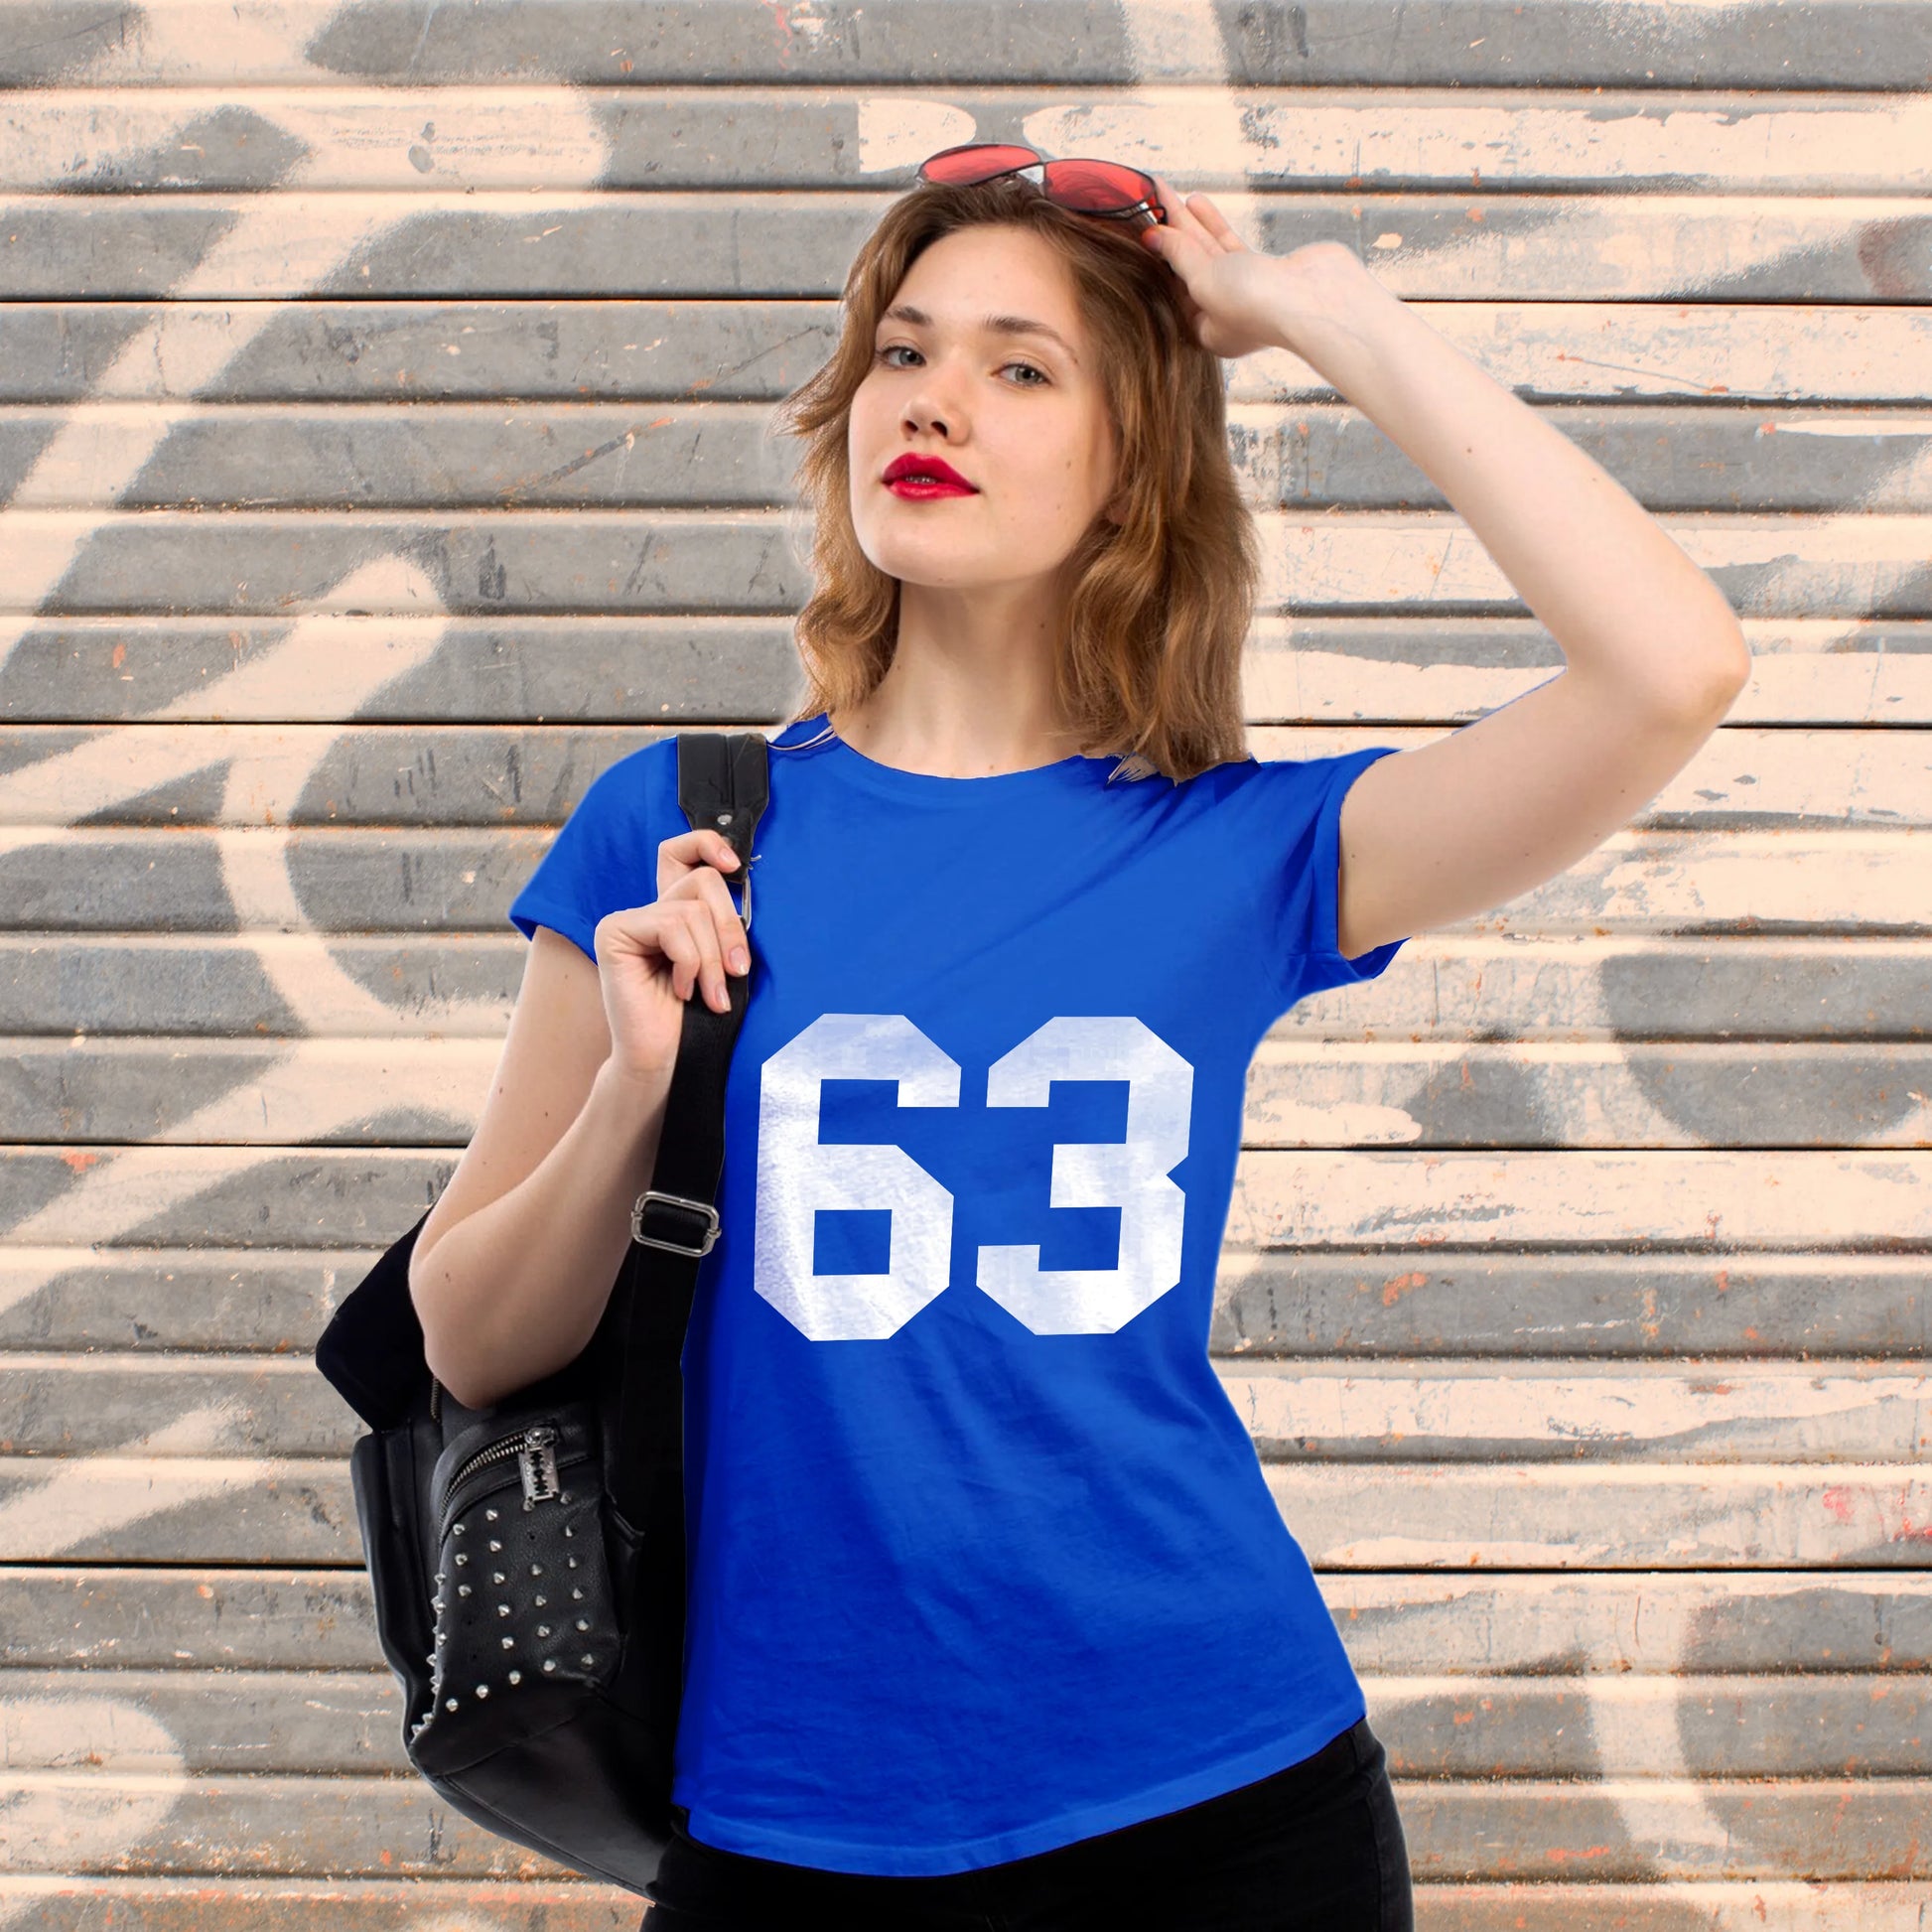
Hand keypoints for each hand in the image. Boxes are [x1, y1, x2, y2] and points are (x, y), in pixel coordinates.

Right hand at [592, 830, 750, 1082]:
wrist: (666, 1060)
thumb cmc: (696, 1017)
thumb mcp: (721, 960)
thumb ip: (721, 921)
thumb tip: (739, 878)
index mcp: (672, 910)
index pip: (682, 852)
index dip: (708, 845)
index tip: (734, 865)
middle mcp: (648, 910)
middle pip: (702, 880)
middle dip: (729, 929)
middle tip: (737, 972)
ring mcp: (627, 920)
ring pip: (692, 909)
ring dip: (711, 958)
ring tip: (710, 994)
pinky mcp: (613, 934)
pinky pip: (672, 925)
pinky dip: (689, 961)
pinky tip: (682, 990)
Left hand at [1136, 175, 1359, 361]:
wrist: (1317, 299)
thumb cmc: (1257, 304)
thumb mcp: (1205, 280)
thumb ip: (1179, 256)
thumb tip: (1152, 236)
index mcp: (1205, 331)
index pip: (1172, 290)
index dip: (1158, 256)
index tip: (1142, 226)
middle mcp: (1225, 314)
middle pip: (1189, 267)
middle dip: (1171, 233)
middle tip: (1150, 198)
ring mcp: (1247, 291)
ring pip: (1209, 252)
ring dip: (1190, 224)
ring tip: (1171, 195)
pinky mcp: (1266, 271)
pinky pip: (1231, 245)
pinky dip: (1214, 224)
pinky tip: (1198, 202)